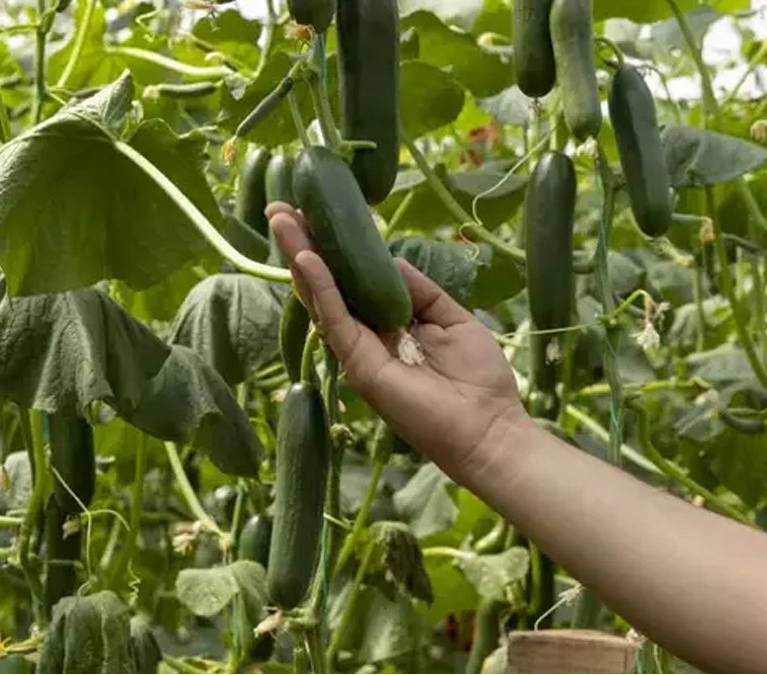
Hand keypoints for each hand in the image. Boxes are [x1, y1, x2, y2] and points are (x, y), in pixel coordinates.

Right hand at [267, 202, 529, 484]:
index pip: (350, 278)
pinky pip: (335, 320)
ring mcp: (358, 350)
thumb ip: (416, 289)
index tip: (312, 211)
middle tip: (278, 208)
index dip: (332, 246)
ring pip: (321, 297)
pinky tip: (308, 259)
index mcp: (386, 324)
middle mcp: (365, 335)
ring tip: (281, 220)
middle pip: (327, 283)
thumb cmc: (477, 378)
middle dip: (302, 244)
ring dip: (301, 257)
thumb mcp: (451, 317)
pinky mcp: (359, 365)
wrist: (489, 427)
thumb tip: (388, 258)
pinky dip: (320, 288)